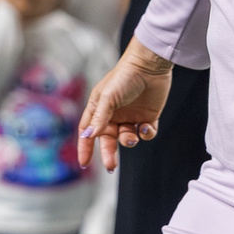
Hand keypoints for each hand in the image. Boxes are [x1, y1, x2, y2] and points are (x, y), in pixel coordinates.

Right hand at [76, 40, 174, 171]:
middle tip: (111, 167)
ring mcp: (131, 116)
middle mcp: (114, 115)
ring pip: (127, 139)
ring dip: (129, 141)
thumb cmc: (124, 77)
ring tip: (131, 136)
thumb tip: (88, 136)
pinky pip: (146, 134)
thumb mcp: (108, 98)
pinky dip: (146, 134)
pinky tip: (145, 127)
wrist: (150, 65)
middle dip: (109, 154)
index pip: (88, 131)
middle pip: (109, 140)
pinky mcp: (148, 117)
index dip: (85, 147)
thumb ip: (99, 118)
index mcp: (99, 109)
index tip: (84, 163)